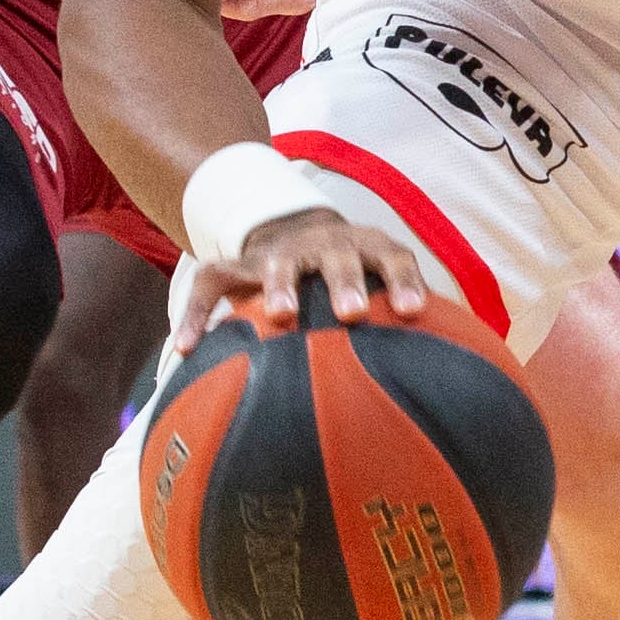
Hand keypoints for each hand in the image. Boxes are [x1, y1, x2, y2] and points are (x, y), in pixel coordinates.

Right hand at [178, 202, 429, 350]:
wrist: (293, 231)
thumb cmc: (350, 280)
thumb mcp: (376, 286)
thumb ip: (398, 325)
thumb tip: (434, 388)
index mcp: (367, 248)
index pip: (394, 257)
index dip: (403, 281)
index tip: (411, 311)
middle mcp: (326, 243)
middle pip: (339, 256)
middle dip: (347, 280)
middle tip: (352, 313)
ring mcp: (281, 251)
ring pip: (279, 262)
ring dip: (282, 285)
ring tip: (282, 316)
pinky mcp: (239, 264)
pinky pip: (211, 283)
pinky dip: (194, 313)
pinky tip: (186, 347)